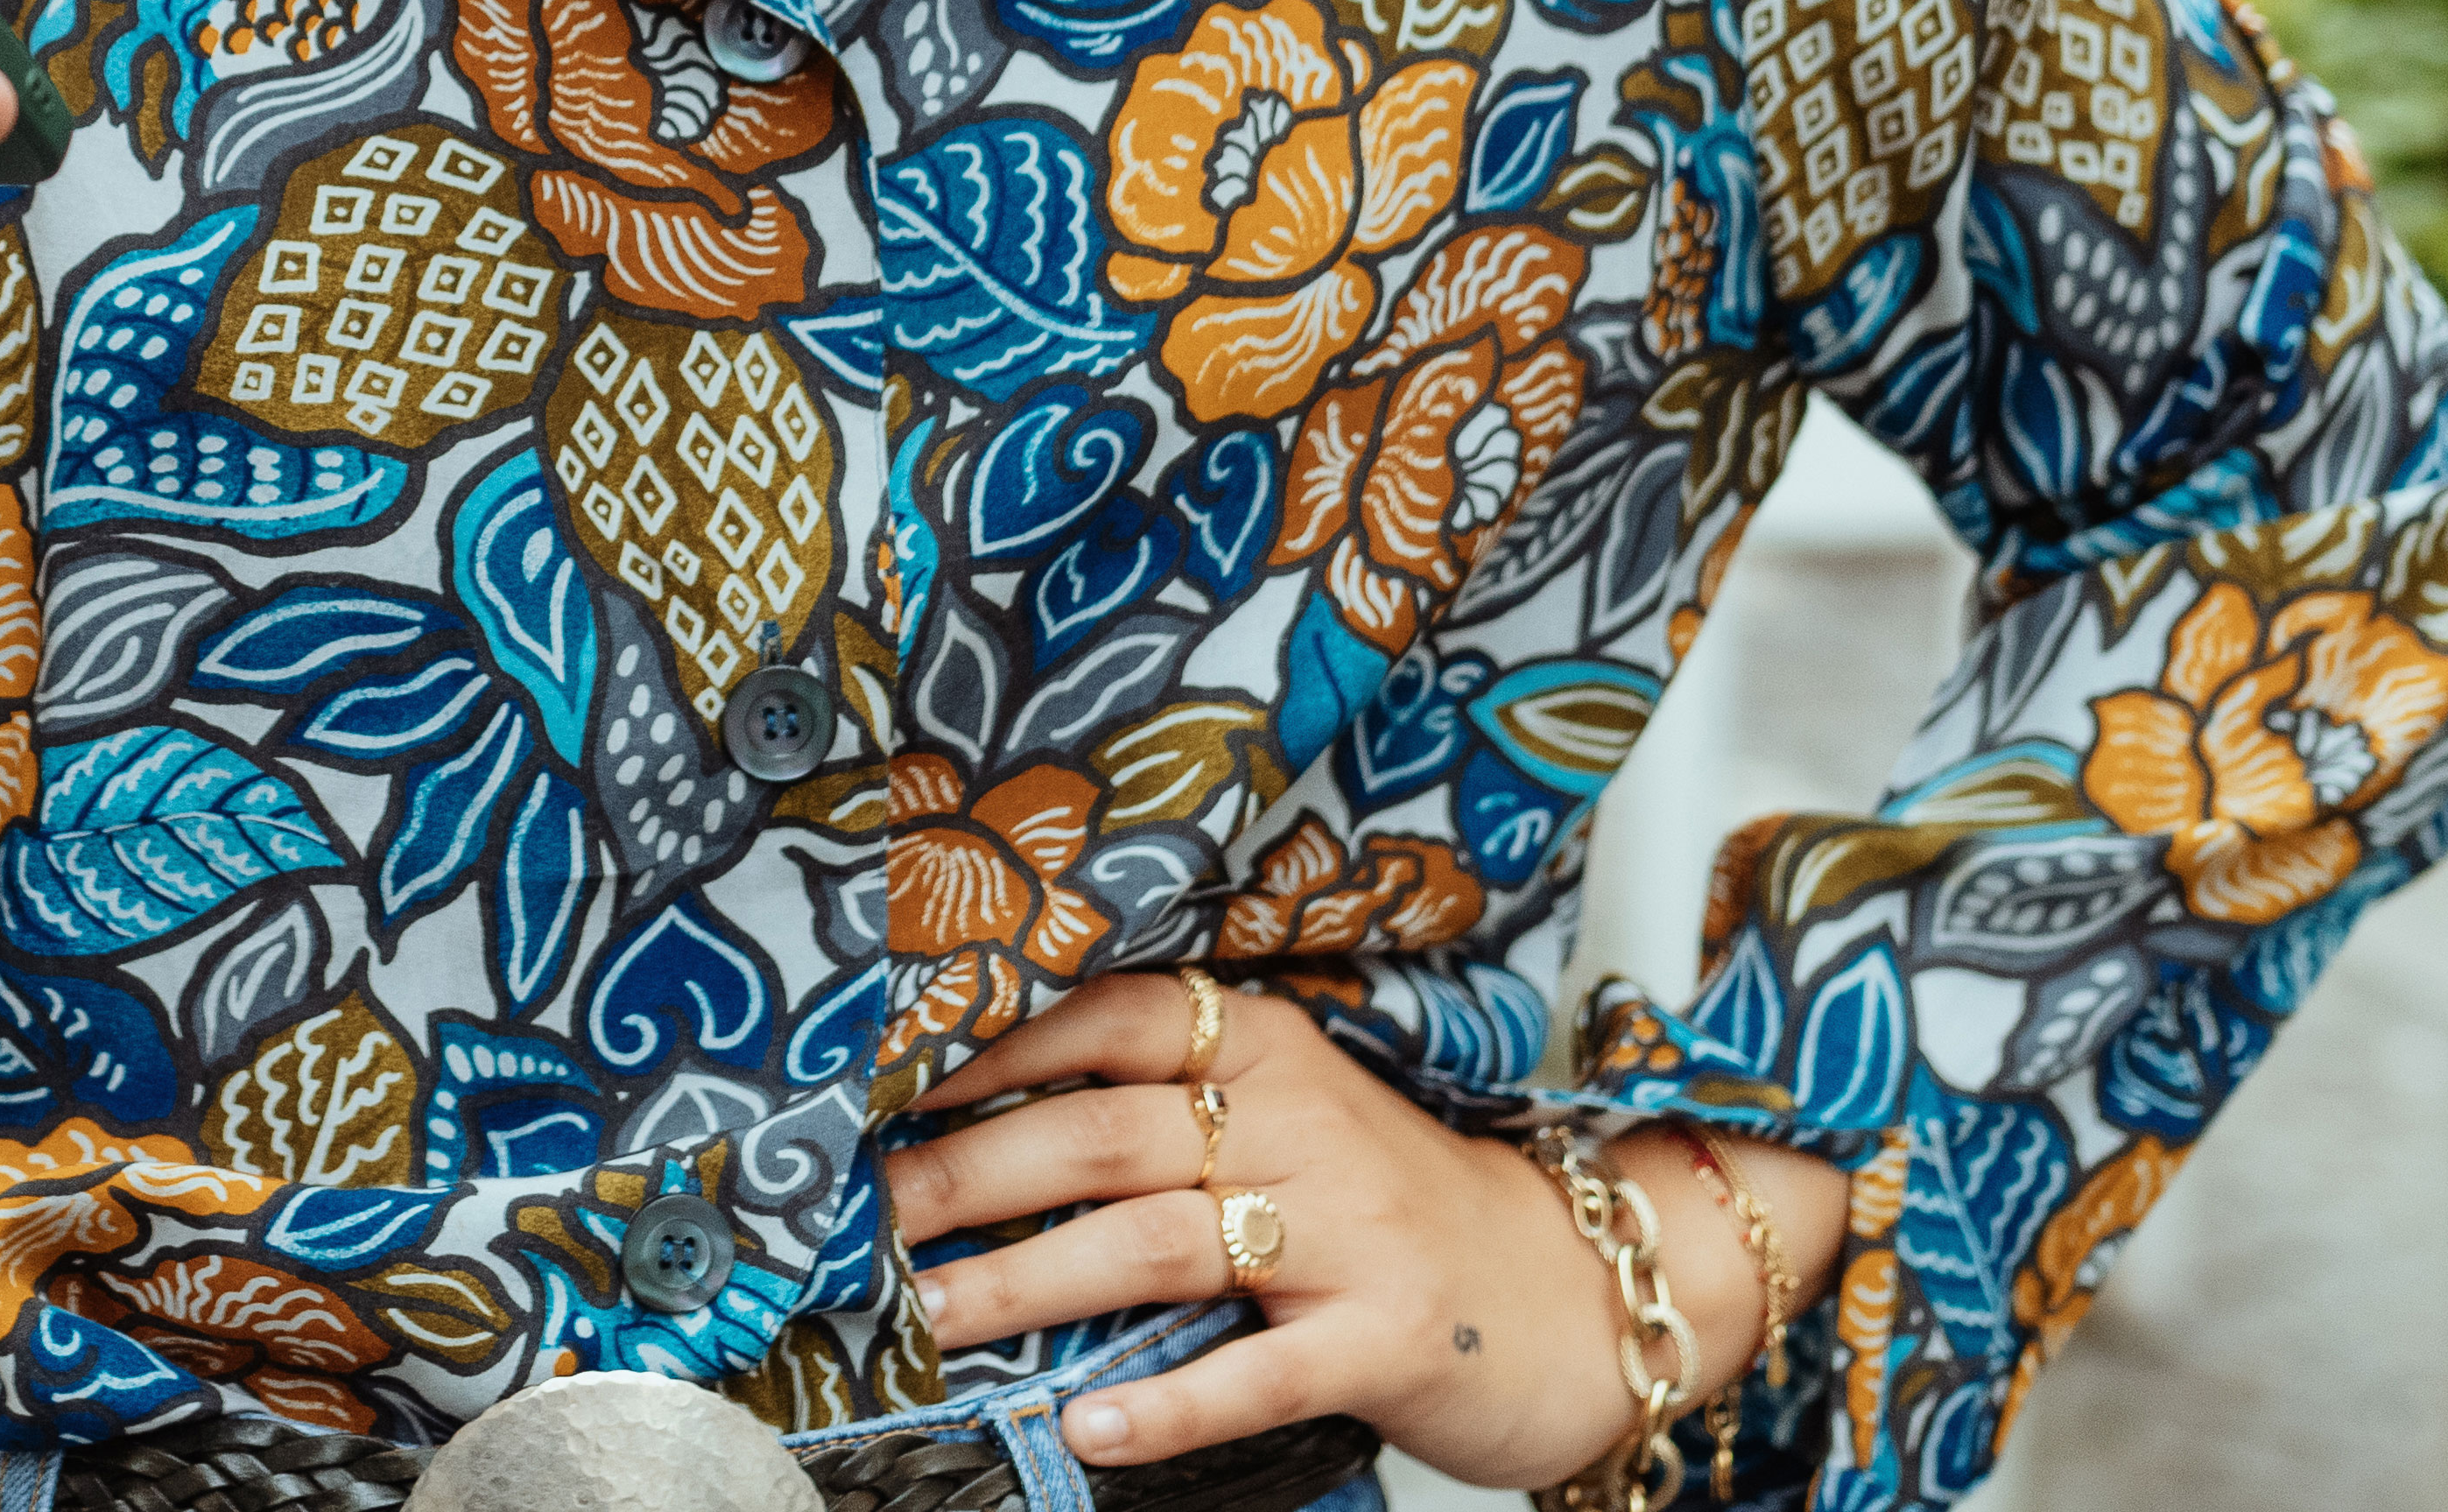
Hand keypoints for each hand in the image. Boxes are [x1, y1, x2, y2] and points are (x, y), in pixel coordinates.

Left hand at [888, 976, 1826, 1493]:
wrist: (1583, 1292)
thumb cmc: (1398, 1215)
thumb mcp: (1287, 1130)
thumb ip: (1160, 1122)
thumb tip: (970, 1149)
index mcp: (1264, 1047)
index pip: (1102, 1018)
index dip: (982, 1052)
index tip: (872, 1094)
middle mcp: (1304, 1119)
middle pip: (1100, 1133)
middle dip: (965, 1176)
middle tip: (864, 1224)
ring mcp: (1352, 1228)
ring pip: (1156, 1242)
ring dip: (1026, 1284)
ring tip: (929, 1321)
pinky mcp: (1392, 1336)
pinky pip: (1261, 1369)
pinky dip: (1169, 1401)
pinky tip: (1089, 1429)